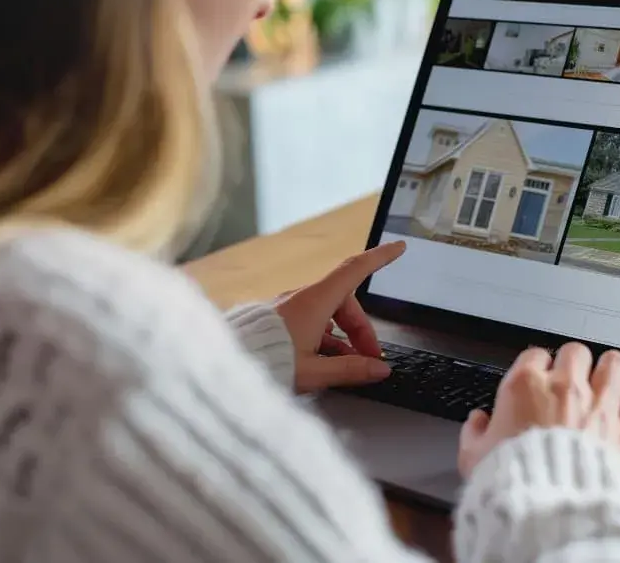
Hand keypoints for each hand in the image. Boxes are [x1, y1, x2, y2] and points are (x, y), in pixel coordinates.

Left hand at [276, 242, 405, 392]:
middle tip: (370, 357)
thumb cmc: (264, 364)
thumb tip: (379, 369)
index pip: (355, 271)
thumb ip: (350, 369)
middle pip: (345, 303)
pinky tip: (328, 362)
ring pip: (328, 315)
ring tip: (350, 366)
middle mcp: (301, 299)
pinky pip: (311, 323)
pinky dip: (326, 339)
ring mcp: (288, 309)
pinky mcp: (278, 321)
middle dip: (362, 329)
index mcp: (314, 302)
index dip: (380, 258)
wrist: (222, 367)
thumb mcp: (314, 372)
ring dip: (344, 338)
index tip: (397, 248)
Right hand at [458, 343, 619, 476]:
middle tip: (571, 374)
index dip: (535, 365)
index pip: (534, 355)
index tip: (535, 376)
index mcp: (525, 387)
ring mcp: (600, 408)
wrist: (548, 507)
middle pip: (576, 352)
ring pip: (614, 365)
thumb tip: (477, 423)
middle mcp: (565, 389)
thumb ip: (474, 433)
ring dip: (611, 367)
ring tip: (608, 372)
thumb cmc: (513, 481)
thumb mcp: (473, 458)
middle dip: (573, 361)